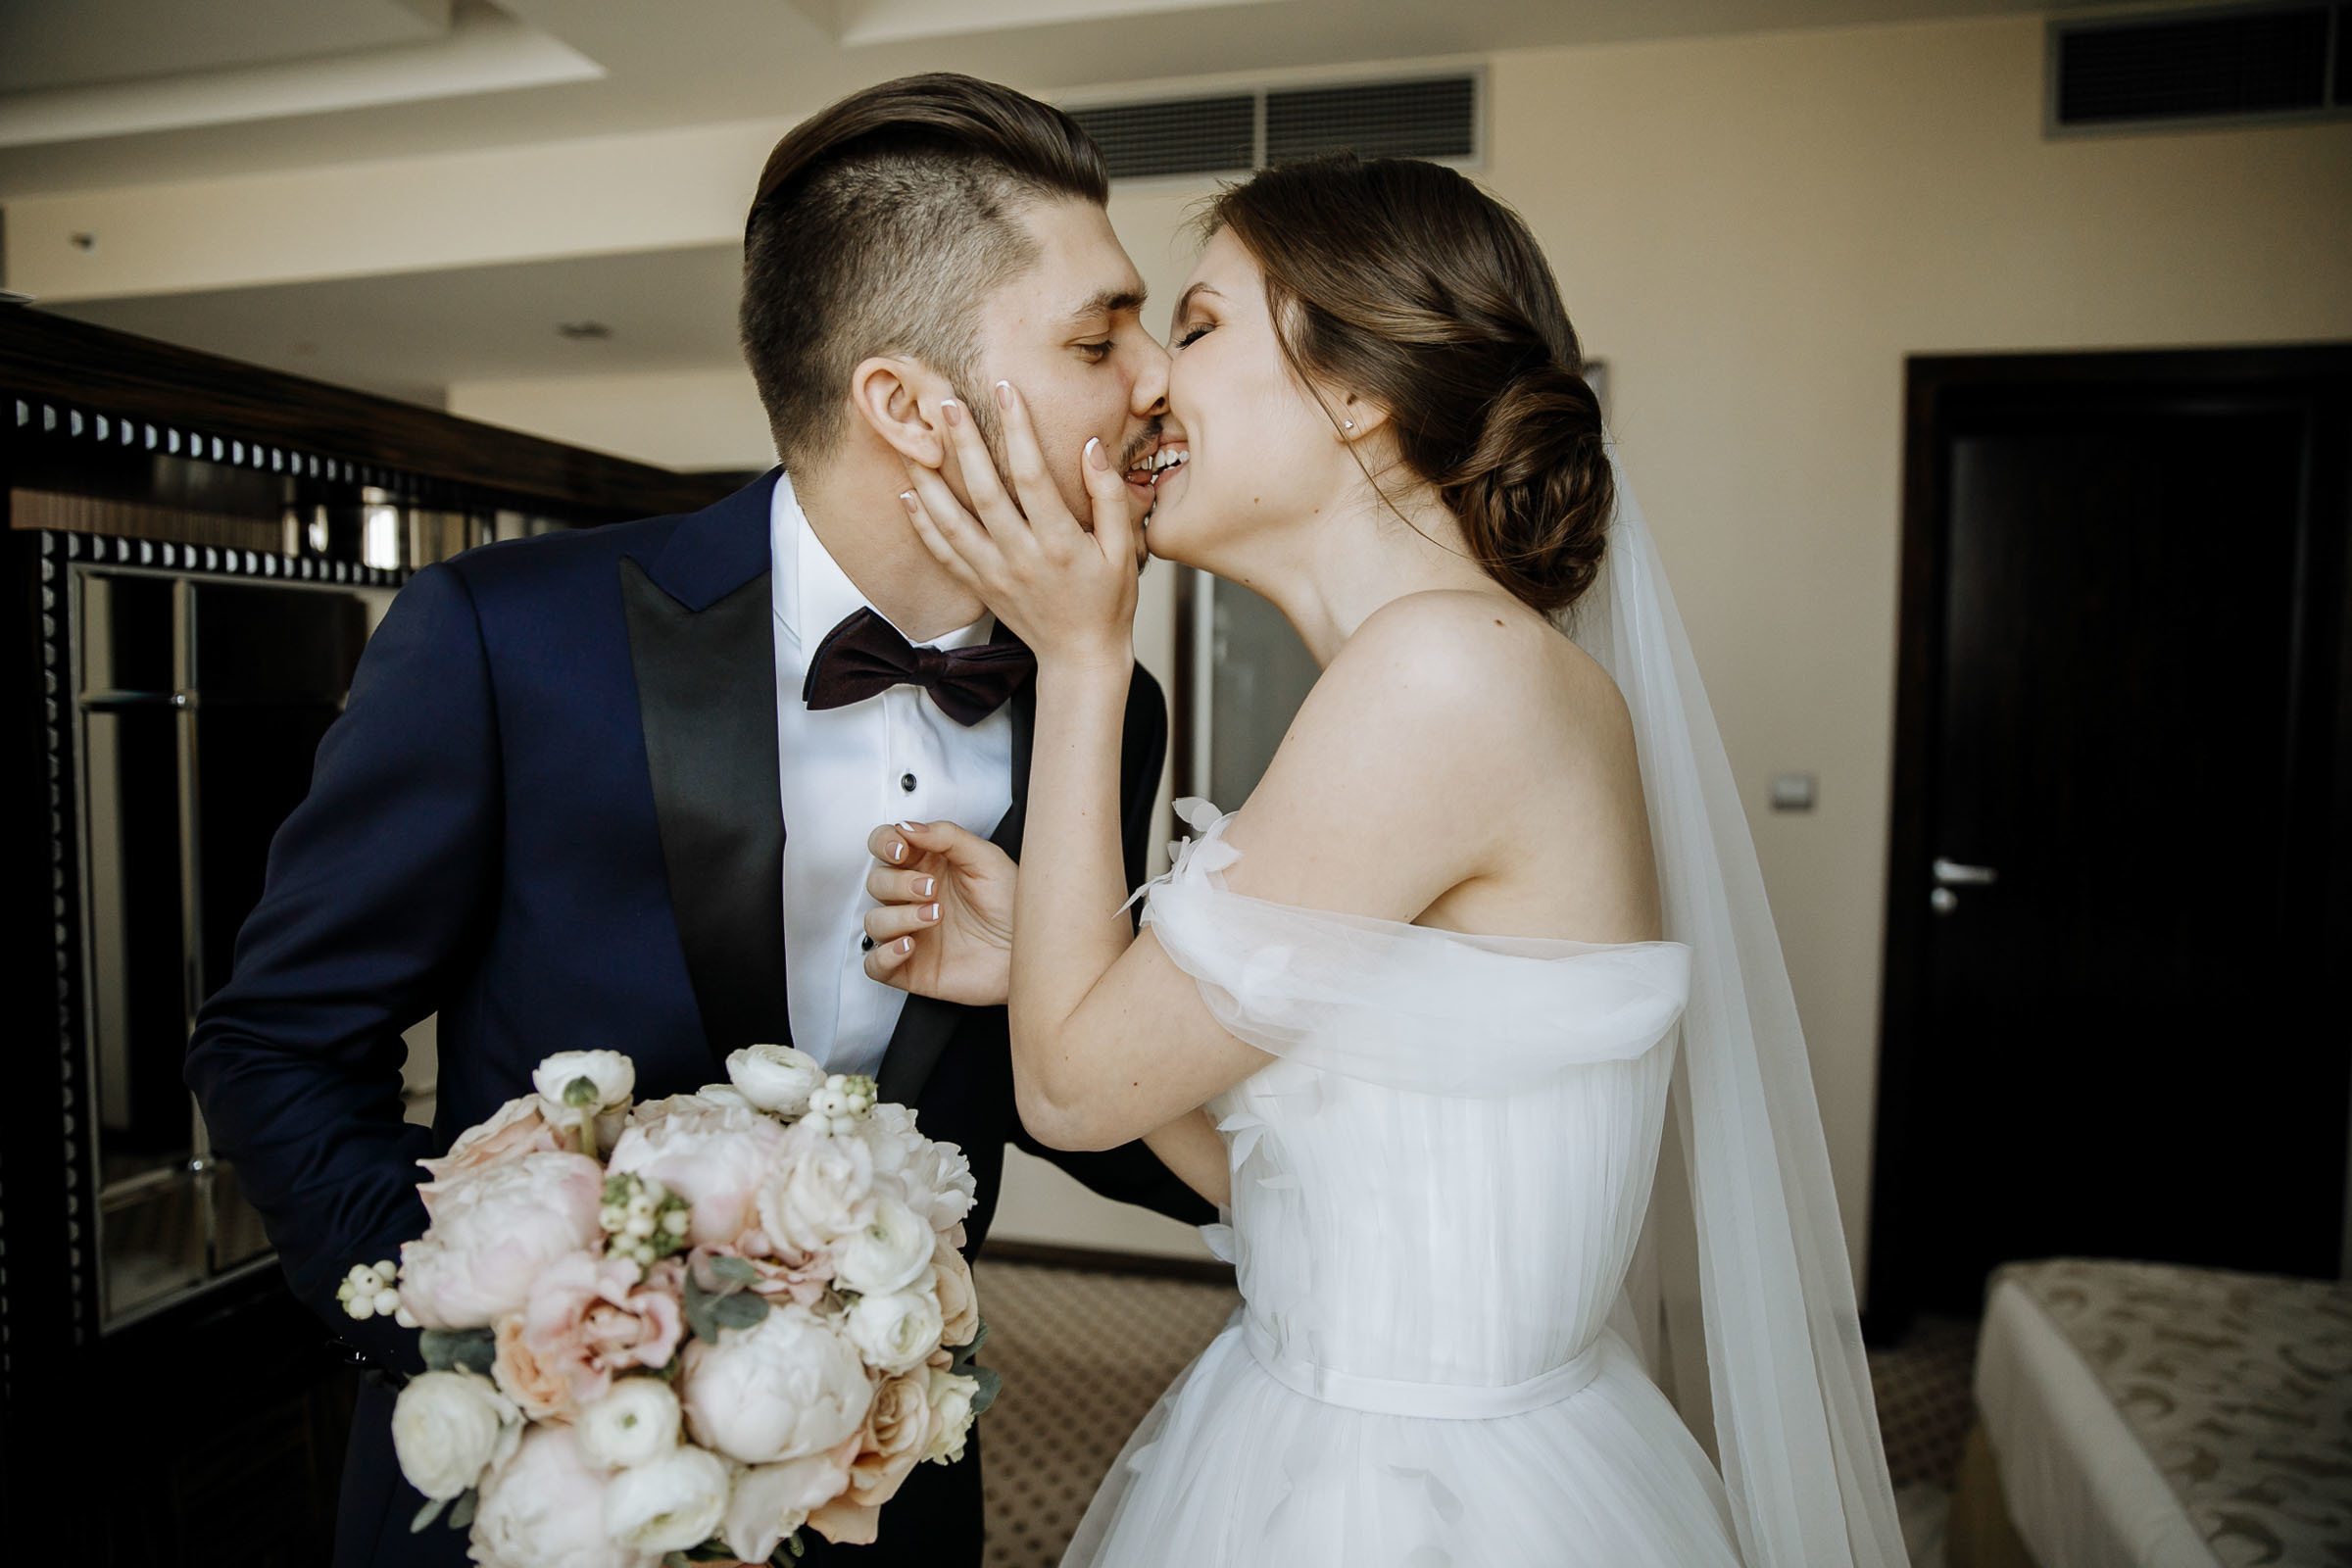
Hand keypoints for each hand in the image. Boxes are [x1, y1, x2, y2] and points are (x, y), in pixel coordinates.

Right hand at [862, 820, 1017, 1005]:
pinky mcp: (910, 967)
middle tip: (931, 888)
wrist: (1029, 950)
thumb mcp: (988, 859)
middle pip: (876, 882)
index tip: (901, 849)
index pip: (884, 845)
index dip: (884, 843)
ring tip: (934, 916)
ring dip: (898, 917)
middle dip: (898, 883)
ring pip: (874, 921)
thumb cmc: (1013, 906)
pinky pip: (875, 964)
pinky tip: (909, 946)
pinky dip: (884, 955)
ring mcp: (910, 932)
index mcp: (927, 865)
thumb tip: (910, 827)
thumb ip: (947, 836)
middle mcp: (913, 897)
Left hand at [901, 381, 1138, 673]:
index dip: (1018, 430)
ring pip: (951, 522)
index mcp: (1060, 544)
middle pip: (984, 492)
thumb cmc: (1108, 601)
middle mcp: (1021, 557)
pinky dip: (922, 524)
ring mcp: (995, 574)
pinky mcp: (979, 586)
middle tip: (945, 404)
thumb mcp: (1124, 550)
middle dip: (963, 444)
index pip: (1033, 476)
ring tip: (912, 442)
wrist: (1080, 658)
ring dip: (929, 480)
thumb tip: (1091, 447)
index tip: (1006, 391)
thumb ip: (1110, 497)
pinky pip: (943, 553)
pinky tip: (908, 494)